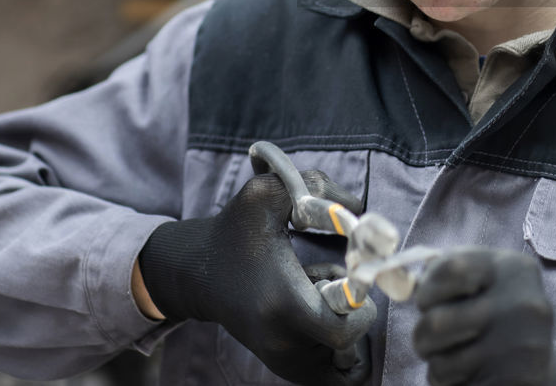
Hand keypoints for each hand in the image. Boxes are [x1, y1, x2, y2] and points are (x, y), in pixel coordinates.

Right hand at [138, 170, 375, 385]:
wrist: (195, 270)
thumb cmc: (235, 229)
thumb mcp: (268, 193)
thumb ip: (318, 187)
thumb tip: (360, 209)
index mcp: (282, 303)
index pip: (346, 330)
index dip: (360, 306)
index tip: (346, 274)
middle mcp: (281, 341)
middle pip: (348, 345)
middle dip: (353, 314)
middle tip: (330, 283)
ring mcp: (279, 359)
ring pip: (341, 359)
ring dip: (341, 324)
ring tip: (313, 295)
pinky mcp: (280, 365)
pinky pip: (329, 371)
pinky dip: (333, 345)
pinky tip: (313, 313)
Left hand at [413, 247, 555, 385]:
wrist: (538, 362)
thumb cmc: (498, 311)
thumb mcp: (485, 279)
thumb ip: (446, 272)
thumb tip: (401, 280)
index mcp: (514, 269)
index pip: (451, 268)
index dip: (427, 288)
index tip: (427, 300)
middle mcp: (524, 304)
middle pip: (437, 321)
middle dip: (422, 335)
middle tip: (430, 338)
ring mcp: (523, 347)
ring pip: (442, 364)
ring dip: (437, 364)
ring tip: (455, 357)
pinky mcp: (517, 381)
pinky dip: (452, 385)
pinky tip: (469, 376)